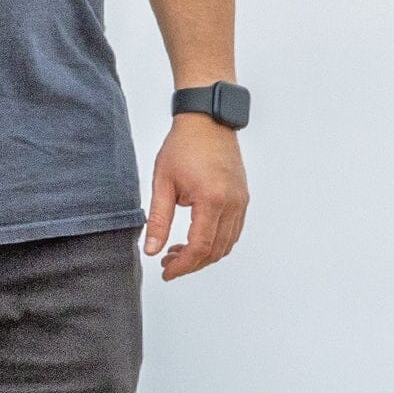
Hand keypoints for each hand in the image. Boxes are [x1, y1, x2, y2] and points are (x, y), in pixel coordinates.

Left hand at [145, 116, 246, 281]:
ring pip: (226, 244)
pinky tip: (196, 239)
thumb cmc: (184, 145)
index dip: (182, 266)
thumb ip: (158, 220)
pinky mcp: (242, 198)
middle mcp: (232, 203)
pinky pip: (233, 231)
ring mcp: (240, 202)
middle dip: (191, 263)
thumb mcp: (163, 182)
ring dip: (204, 255)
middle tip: (168, 263)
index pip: (199, 247)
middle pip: (215, 251)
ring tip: (178, 252)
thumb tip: (152, 250)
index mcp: (212, 200)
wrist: (207, 120)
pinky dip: (216, 243)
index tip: (167, 272)